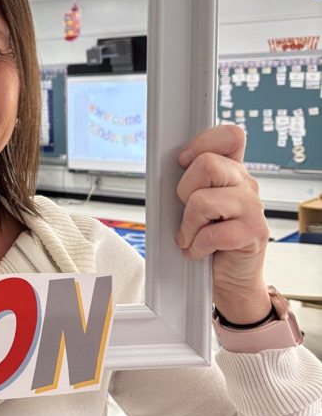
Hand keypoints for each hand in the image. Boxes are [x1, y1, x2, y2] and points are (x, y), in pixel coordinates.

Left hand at [175, 124, 269, 324]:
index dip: (203, 142)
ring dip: (188, 225)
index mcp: (233, 172)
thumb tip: (163, 170)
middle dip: (184, 191)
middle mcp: (246, 185)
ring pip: (202, 200)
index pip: (230, 136)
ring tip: (192, 236)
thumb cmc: (209, 239)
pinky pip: (211, 234)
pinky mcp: (253, 234)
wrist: (230, 279)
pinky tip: (200, 251)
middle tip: (187, 211)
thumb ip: (190, 183)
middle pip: (207, 165)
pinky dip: (196, 247)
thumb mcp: (195, 206)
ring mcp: (253, 208)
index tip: (183, 161)